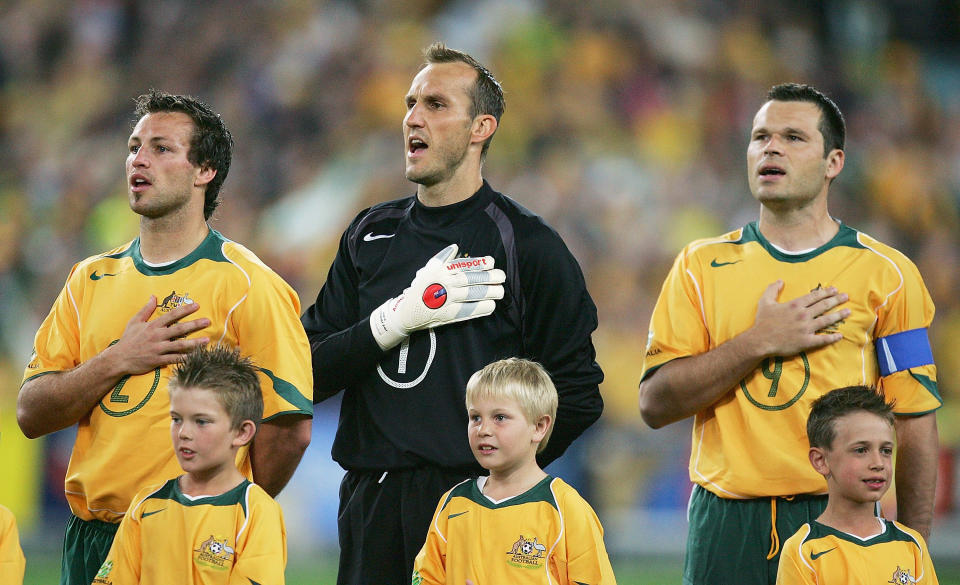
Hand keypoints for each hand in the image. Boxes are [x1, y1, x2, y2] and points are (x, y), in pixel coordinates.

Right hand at [106, 296, 210, 374]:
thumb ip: (146, 309)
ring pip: (179, 345)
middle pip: (179, 329)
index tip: (197, 305)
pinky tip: (196, 357)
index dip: (185, 310)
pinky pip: (174, 359)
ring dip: (194, 343)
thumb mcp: (135, 321)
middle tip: (208, 321)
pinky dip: (185, 359)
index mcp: (153, 326)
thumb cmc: (128, 339)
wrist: (118, 358)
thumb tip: (153, 296)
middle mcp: (157, 336)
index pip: (172, 315)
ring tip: (207, 340)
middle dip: (194, 324)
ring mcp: (158, 349)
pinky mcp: (157, 360)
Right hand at [370, 244, 504, 349]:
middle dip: (489, 278)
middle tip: (502, 277)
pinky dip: (481, 308)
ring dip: (489, 293)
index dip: (479, 263)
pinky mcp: (449, 315)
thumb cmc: (420, 288)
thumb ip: (443, 258)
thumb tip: (456, 246)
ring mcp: (447, 300)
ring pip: (472, 295)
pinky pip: (469, 311)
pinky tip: (491, 306)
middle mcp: (444, 284)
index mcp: (440, 271)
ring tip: (500, 291)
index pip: (464, 265)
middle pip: (471, 280)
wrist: (407, 312)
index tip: (491, 262)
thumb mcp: (428, 269)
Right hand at [746, 281, 849, 357]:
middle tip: (846, 297)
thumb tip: (780, 281)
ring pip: (826, 320)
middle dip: (836, 300)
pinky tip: (840, 335)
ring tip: (848, 312)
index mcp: (795, 305)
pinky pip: (822, 339)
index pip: (814, 296)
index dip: (825, 292)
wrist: (760, 340)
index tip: (834, 290)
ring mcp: (806, 328)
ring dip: (839, 315)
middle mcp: (803, 315)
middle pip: (824, 306)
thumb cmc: (762, 321)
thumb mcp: (765, 301)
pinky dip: (832, 337)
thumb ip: (772, 289)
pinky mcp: (806, 341)